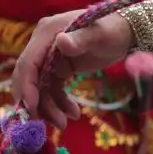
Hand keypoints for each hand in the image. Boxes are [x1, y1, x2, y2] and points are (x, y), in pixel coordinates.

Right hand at [11, 12, 133, 127]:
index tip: (32, 107)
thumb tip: (61, 42)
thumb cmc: (112, 29)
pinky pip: (52, 89)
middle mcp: (43, 44)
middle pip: (29, 77)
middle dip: (35, 101)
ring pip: (40, 87)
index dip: (27, 86)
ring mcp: (49, 57)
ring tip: (63, 124)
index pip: (28, 62)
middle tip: (46, 122)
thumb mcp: (100, 35)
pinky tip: (73, 113)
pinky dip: (59, 103)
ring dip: (48, 107)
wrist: (124, 32)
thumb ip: (81, 39)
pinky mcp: (58, 68)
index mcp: (47, 33)